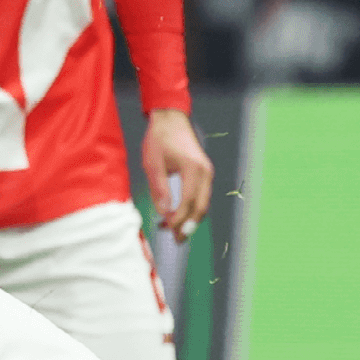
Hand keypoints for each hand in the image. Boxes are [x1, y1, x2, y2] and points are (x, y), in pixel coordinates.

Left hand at [143, 108, 211, 243]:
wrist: (171, 119)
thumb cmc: (160, 138)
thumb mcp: (153, 163)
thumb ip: (159, 188)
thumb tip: (164, 212)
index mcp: (193, 169)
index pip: (189, 202)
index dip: (178, 218)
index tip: (165, 228)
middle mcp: (205, 172)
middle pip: (201, 207)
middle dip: (189, 226)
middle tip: (176, 240)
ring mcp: (207, 172)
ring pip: (203, 203)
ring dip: (190, 219)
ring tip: (174, 231)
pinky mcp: (204, 173)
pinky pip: (201, 196)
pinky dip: (191, 208)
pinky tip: (176, 214)